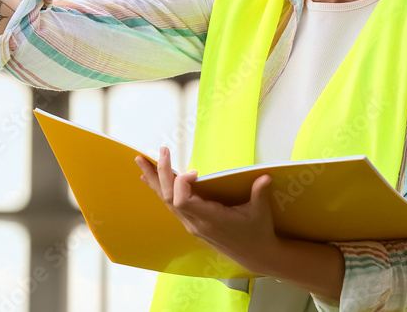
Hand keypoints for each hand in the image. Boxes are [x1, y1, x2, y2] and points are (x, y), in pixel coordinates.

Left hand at [135, 146, 277, 271]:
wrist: (255, 255)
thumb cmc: (258, 232)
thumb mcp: (260, 212)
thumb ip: (259, 193)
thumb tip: (264, 177)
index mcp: (211, 220)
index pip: (183, 201)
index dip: (183, 183)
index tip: (196, 171)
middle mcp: (196, 223)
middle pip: (170, 198)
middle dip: (162, 173)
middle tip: (161, 151)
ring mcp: (192, 224)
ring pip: (167, 201)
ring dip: (155, 179)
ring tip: (141, 161)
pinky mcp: (192, 222)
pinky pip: (171, 204)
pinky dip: (160, 189)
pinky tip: (149, 179)